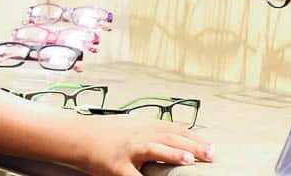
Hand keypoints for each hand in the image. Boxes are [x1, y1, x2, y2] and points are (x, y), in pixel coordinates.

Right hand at [76, 115, 212, 175]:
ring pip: (154, 148)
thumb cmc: (107, 134)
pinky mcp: (116, 165)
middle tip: (211, 154)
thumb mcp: (133, 126)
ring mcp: (128, 149)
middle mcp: (139, 135)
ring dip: (172, 153)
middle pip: (169, 138)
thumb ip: (155, 131)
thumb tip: (181, 131)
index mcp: (145, 127)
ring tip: (190, 159)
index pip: (175, 131)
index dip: (195, 138)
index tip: (212, 146)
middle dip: (192, 145)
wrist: (78, 135)